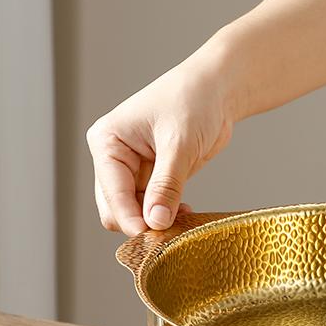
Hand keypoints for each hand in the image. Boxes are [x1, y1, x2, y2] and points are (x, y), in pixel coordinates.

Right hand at [86, 44, 234, 234]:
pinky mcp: (152, 178)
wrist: (217, 89)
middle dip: (140, 223)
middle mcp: (113, 157)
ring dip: (154, 222)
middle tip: (169, 234)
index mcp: (107, 142)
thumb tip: (156, 222)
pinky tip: (183, 213)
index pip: (111, 193)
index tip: (152, 236)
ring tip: (180, 222)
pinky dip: (165, 216)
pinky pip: (151, 208)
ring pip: (134, 212)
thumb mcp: (178, 144)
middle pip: (115, 209)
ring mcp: (132, 170)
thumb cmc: (193, 101)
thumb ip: (166, 185)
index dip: (130, 218)